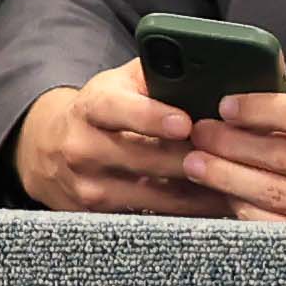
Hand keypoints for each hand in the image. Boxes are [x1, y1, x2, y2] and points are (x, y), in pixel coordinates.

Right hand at [18, 62, 232, 217]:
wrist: (50, 147)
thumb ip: (158, 74)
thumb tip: (208, 70)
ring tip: (234, 179)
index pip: (118, 109)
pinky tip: (216, 201)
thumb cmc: (104, 110)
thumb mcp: (122, 83)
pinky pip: (153, 216)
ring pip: (153, 193)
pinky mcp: (98, 214)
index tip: (184, 123)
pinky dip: (188, 210)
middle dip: (190, 156)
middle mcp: (83, 146)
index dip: (151, 117)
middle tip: (231, 155)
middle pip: (144, 157)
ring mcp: (88, 184)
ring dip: (197, 188)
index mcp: (92, 106)